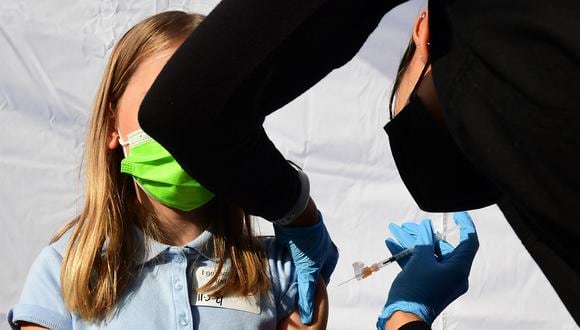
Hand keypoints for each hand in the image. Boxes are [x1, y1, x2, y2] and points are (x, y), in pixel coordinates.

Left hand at [274, 211, 337, 324]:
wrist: (294, 215)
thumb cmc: (307, 242)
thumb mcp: (308, 270)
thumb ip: (307, 292)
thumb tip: (308, 315)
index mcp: (331, 255)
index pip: (323, 278)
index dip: (313, 288)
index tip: (303, 296)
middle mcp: (323, 247)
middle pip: (312, 269)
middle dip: (303, 277)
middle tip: (292, 287)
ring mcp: (310, 240)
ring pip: (302, 259)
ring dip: (295, 267)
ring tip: (285, 276)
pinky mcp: (297, 235)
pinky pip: (293, 250)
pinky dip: (288, 257)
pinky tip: (280, 262)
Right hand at [377, 212, 478, 327]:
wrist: (404, 317)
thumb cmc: (416, 291)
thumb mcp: (420, 260)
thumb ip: (425, 241)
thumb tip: (426, 228)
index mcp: (458, 269)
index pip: (469, 241)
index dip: (464, 224)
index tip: (456, 213)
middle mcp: (452, 274)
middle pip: (442, 247)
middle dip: (423, 234)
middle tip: (408, 226)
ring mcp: (439, 280)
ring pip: (428, 255)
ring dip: (411, 243)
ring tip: (396, 231)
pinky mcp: (427, 284)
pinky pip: (420, 265)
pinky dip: (408, 255)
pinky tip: (392, 244)